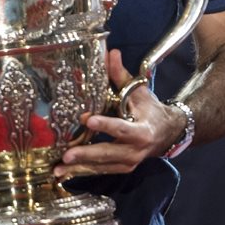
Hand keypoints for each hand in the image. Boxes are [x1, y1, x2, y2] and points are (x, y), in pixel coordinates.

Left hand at [53, 49, 185, 178]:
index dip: (106, 125)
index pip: (122, 128)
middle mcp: (135, 150)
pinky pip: (101, 171)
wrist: (166, 134)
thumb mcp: (139, 92)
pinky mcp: (121, 169)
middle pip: (108, 152)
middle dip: (86, 154)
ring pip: (102, 166)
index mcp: (141, 130)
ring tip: (58, 168)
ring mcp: (128, 163)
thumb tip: (110, 52)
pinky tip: (65, 172)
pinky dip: (82, 172)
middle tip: (66, 154)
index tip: (89, 120)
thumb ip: (121, 75)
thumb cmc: (150, 110)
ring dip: (79, 167)